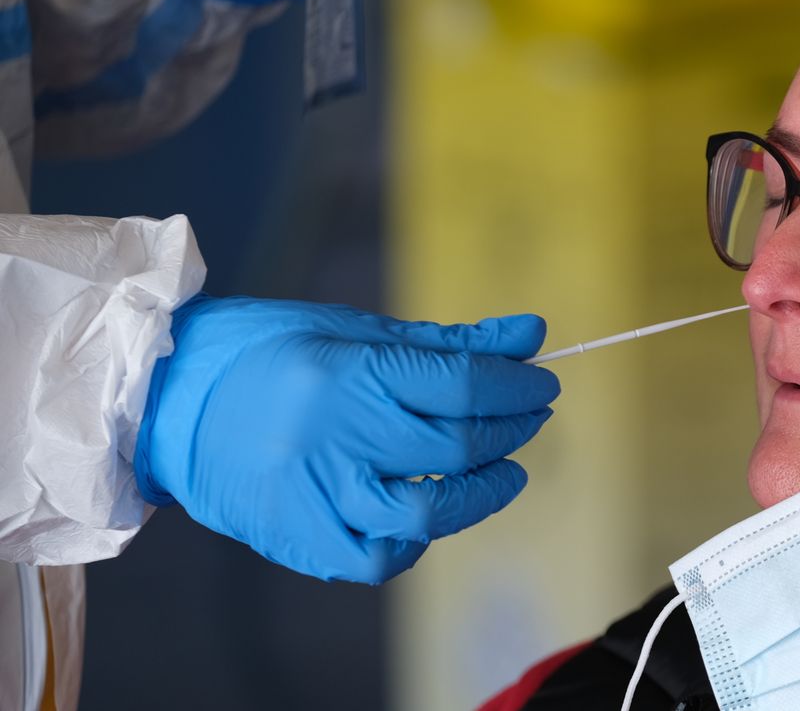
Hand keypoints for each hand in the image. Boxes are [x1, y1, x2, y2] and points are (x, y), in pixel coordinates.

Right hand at [134, 295, 558, 583]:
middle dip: (511, 430)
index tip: (540, 385)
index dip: (517, 388)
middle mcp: (336, 435)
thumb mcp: (359, 331)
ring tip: (501, 470)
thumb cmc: (269, 353)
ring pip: (429, 511)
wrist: (168, 399)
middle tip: (528, 418)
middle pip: (458, 446)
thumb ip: (451, 342)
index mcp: (350, 372)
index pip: (466, 387)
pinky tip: (430, 514)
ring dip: (482, 492)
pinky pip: (379, 558)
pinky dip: (416, 542)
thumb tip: (533, 334)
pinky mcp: (298, 537)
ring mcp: (316, 493)